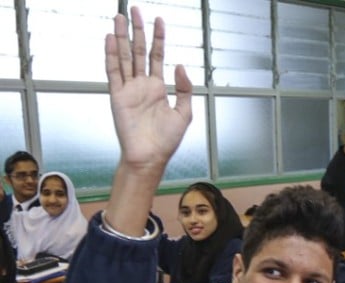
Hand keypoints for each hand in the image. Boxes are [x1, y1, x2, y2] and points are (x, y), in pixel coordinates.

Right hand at [106, 8, 191, 176]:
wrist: (150, 156)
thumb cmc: (166, 140)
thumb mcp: (184, 113)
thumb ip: (184, 89)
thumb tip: (181, 66)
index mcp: (158, 87)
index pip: (157, 56)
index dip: (158, 38)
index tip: (159, 20)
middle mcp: (142, 85)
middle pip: (139, 51)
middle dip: (137, 30)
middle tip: (134, 9)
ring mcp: (129, 89)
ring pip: (125, 57)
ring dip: (122, 37)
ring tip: (119, 17)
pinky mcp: (117, 96)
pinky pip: (114, 72)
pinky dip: (112, 55)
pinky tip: (112, 39)